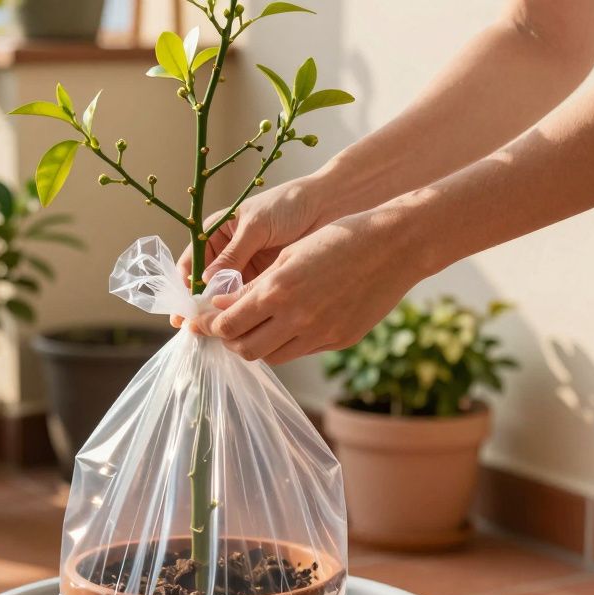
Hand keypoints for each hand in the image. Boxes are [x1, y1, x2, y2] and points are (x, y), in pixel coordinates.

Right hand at [171, 176, 325, 326]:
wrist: (326, 206)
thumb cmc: (288, 205)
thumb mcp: (256, 227)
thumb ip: (233, 254)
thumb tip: (207, 282)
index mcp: (216, 233)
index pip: (191, 262)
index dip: (185, 284)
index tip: (186, 306)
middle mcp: (227, 253)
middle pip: (204, 284)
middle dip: (201, 304)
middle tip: (196, 326)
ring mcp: (245, 269)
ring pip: (224, 295)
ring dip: (221, 311)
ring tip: (217, 329)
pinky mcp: (264, 281)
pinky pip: (246, 299)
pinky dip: (242, 311)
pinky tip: (240, 324)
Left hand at [192, 210, 433, 364]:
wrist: (393, 245)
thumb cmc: (338, 238)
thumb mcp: (289, 254)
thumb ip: (254, 286)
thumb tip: (223, 307)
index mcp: (278, 290)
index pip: (227, 324)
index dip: (208, 325)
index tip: (199, 320)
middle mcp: (296, 318)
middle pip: (244, 348)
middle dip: (228, 339)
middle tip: (224, 326)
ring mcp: (319, 334)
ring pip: (271, 356)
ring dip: (255, 344)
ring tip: (253, 326)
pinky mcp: (338, 340)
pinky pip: (300, 351)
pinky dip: (285, 342)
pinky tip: (286, 324)